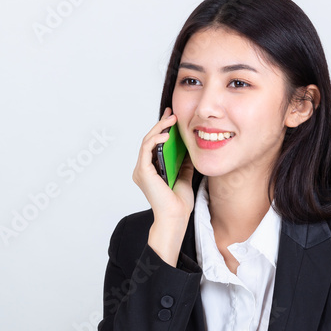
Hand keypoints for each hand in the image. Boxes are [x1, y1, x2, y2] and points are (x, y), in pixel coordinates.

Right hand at [132, 107, 194, 222]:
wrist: (176, 216)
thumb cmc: (179, 202)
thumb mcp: (185, 175)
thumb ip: (184, 161)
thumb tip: (189, 145)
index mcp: (151, 170)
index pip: (154, 144)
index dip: (162, 129)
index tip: (172, 117)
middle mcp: (143, 169)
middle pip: (150, 140)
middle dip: (161, 124)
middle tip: (172, 113)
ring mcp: (141, 170)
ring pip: (147, 142)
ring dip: (159, 128)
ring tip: (172, 119)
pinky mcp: (143, 171)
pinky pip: (146, 150)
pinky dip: (155, 140)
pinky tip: (166, 135)